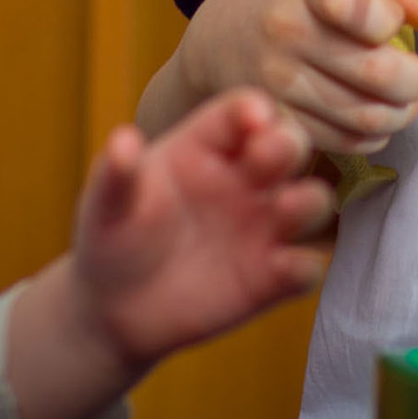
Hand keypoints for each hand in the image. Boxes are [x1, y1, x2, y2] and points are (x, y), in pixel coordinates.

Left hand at [71, 91, 334, 366]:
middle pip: (287, 146)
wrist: (111, 308)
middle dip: (289, 144)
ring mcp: (261, 228)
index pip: (240, 113)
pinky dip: (305, 266)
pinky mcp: (269, 278)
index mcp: (204, 147)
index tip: (253, 117)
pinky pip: (305, 268)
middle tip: (271, 156)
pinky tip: (284, 268)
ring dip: (309, 201)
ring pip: (311, 202)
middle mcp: (242, 180)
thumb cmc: (111, 237)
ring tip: (286, 208)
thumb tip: (122, 142)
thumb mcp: (106, 204)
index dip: (252, 110)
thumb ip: (116, 174)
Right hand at [180, 0, 417, 153]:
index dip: (393, 20)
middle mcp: (287, 29)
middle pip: (379, 75)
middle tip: (414, 77)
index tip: (388, 21)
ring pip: (367, 116)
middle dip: (414, 82)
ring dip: (398, 113)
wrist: (219, 35)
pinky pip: (347, 143)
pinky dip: (372, 135)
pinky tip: (368, 115)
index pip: (364, 9)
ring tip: (398, 99)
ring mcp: (277, 81)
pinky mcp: (278, 120)